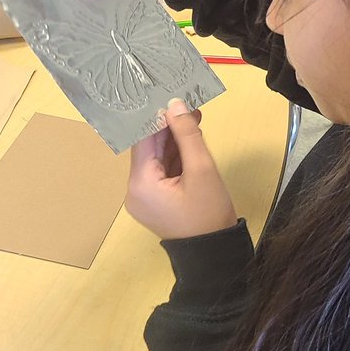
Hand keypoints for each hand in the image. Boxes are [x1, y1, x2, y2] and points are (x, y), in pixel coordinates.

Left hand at [126, 100, 236, 238]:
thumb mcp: (202, 170)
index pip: (143, 139)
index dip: (156, 116)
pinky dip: (176, 157)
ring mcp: (145, 196)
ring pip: (157, 158)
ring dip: (174, 140)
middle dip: (169, 126)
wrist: (214, 255)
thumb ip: (187, 135)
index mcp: (140, 183)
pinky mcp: (156, 200)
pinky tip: (192, 140)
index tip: (170, 95)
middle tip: (189, 103)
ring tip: (195, 117)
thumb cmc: (208, 214)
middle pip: (149, 148)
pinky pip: (163, 171)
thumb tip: (174, 104)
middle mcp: (135, 189)